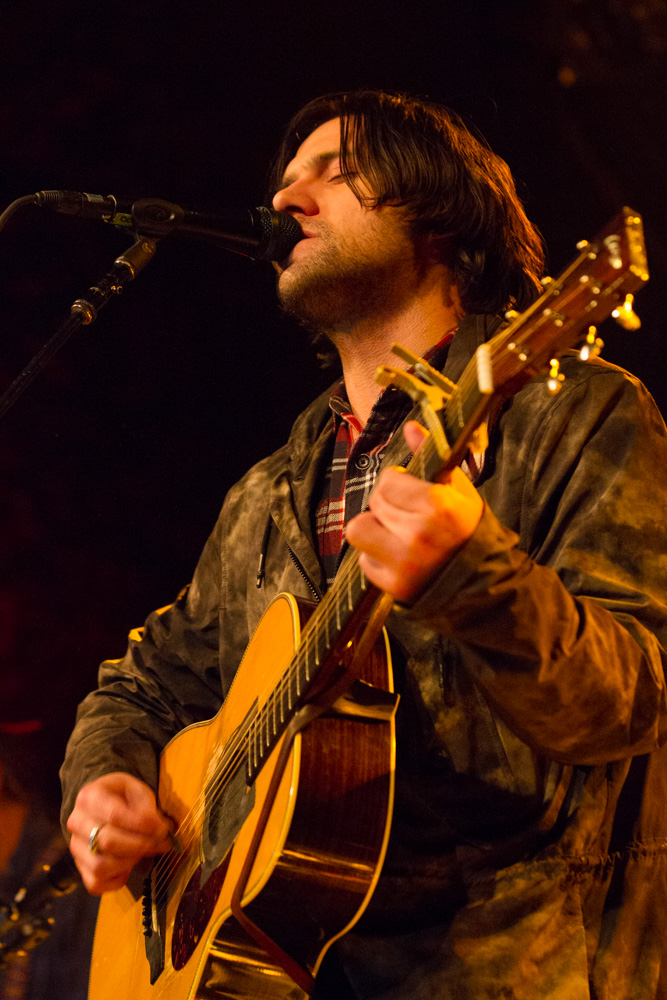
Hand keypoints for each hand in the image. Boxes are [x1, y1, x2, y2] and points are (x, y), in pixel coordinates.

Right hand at [66, 772, 172, 894]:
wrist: (103, 805)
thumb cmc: (122, 797)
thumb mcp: (137, 790)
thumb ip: (146, 807)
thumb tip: (158, 829)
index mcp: (89, 797)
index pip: (114, 815)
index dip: (142, 825)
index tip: (163, 829)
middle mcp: (76, 823)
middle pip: (107, 842)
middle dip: (140, 845)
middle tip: (162, 843)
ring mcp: (75, 847)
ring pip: (101, 866)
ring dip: (130, 862)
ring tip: (145, 851)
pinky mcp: (80, 868)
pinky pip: (96, 883)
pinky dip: (117, 879)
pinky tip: (129, 865)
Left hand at [345, 421, 482, 602]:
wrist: (484, 584)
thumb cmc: (470, 532)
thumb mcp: (460, 491)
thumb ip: (432, 457)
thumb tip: (410, 427)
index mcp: (438, 505)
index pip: (388, 480)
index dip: (396, 483)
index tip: (409, 491)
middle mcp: (418, 533)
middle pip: (374, 502)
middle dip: (386, 505)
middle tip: (405, 515)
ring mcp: (404, 562)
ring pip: (358, 529)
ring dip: (372, 529)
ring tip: (394, 534)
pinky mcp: (393, 586)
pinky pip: (364, 561)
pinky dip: (375, 558)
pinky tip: (397, 558)